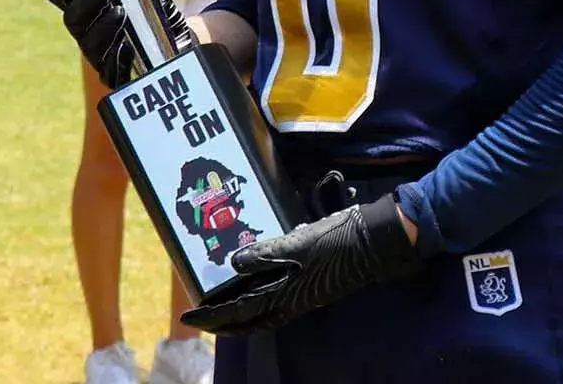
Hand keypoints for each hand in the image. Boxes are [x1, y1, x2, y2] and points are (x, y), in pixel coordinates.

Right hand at [47, 0, 143, 87]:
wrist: (174, 43)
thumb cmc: (151, 9)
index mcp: (86, 7)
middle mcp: (87, 31)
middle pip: (71, 20)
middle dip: (83, 3)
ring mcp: (100, 54)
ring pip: (89, 45)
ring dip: (102, 28)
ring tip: (120, 11)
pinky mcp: (118, 75)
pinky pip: (112, 72)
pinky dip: (118, 59)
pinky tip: (128, 47)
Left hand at [181, 195, 420, 335]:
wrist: (373, 242)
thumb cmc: (336, 240)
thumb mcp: (299, 243)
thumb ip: (267, 252)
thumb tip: (234, 263)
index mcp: (284, 292)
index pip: (239, 309)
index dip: (212, 314)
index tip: (189, 317)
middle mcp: (290, 300)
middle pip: (248, 318)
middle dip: (223, 322)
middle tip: (201, 320)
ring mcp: (301, 295)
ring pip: (262, 313)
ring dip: (240, 316)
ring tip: (223, 312)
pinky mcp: (309, 287)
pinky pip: (275, 303)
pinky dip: (259, 304)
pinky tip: (257, 290)